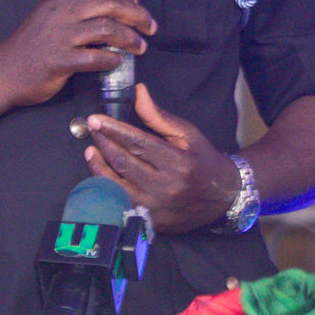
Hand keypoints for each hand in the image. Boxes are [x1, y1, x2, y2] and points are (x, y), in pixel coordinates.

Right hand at [0, 0, 154, 106]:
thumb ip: (78, 6)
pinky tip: (117, 62)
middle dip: (137, 14)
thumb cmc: (33, 43)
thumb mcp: (51, 13)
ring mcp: (60, 36)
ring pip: (107, 29)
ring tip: (140, 47)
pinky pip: (94, 58)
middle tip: (150, 26)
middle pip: (110, 4)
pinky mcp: (60, 61)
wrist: (4, 71)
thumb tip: (117, 6)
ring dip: (130, 38)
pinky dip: (111, 60)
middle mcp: (62, 11)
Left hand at [83, 83, 238, 232]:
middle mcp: (166, 188)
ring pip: (117, 186)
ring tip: (91, 150)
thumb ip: (159, 117)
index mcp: (179, 163)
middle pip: (125, 163)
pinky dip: (106, 189)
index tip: (95, 119)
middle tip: (92, 130)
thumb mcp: (187, 134)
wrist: (222, 197)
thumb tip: (138, 92)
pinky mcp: (150, 222)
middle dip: (104, 144)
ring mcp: (156, 208)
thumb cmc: (203, 160)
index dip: (114, 130)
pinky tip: (99, 176)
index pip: (138, 143)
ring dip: (99, 167)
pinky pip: (120, 204)